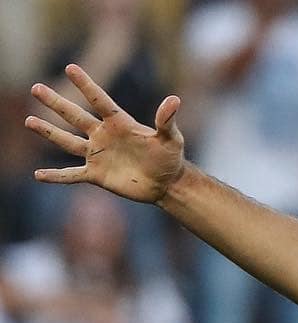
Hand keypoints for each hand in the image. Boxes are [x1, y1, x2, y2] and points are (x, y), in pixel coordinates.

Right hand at [26, 64, 185, 203]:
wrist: (166, 183)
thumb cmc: (170, 158)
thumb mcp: (171, 139)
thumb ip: (166, 121)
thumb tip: (174, 100)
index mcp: (119, 123)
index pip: (100, 100)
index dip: (86, 85)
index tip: (70, 68)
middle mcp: (103, 135)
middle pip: (75, 116)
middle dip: (56, 103)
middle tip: (36, 88)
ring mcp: (97, 155)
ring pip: (67, 141)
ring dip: (48, 132)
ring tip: (28, 121)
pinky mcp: (96, 175)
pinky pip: (72, 174)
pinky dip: (56, 176)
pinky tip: (38, 175)